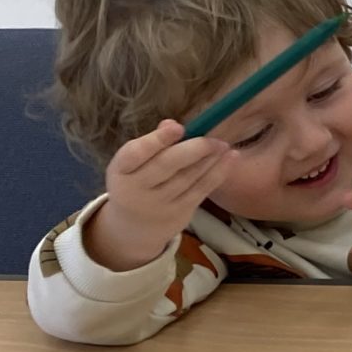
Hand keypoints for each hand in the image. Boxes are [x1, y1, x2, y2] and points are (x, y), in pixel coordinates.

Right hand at [84, 119, 233, 270]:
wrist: (134, 227)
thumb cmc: (137, 182)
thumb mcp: (133, 164)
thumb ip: (151, 144)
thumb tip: (172, 124)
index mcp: (120, 170)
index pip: (135, 153)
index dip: (157, 140)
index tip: (179, 127)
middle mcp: (135, 188)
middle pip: (166, 165)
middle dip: (193, 149)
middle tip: (214, 138)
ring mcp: (158, 203)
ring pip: (187, 178)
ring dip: (210, 159)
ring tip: (224, 145)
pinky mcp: (179, 213)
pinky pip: (201, 190)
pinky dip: (218, 172)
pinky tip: (231, 157)